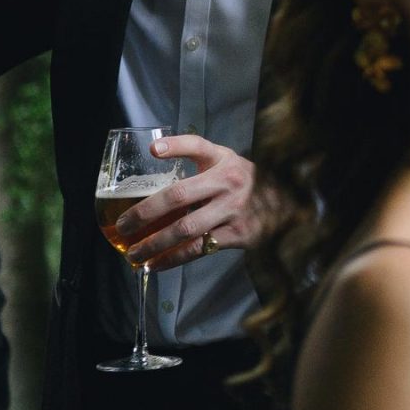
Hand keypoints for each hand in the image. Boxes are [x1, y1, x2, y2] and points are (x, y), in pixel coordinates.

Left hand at [122, 136, 258, 267]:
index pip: (198, 146)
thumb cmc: (245, 182)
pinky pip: (198, 248)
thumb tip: (154, 151)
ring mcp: (233, 210)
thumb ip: (196, 156)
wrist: (286, 206)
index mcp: (223, 161)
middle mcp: (228, 183)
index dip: (176, 146)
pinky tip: (156, 264)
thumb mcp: (226, 160)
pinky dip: (173, 259)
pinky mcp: (237, 235)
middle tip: (123, 226)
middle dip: (145, 213)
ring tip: (134, 254)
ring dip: (155, 243)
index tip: (154, 151)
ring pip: (185, 228)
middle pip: (179, 196)